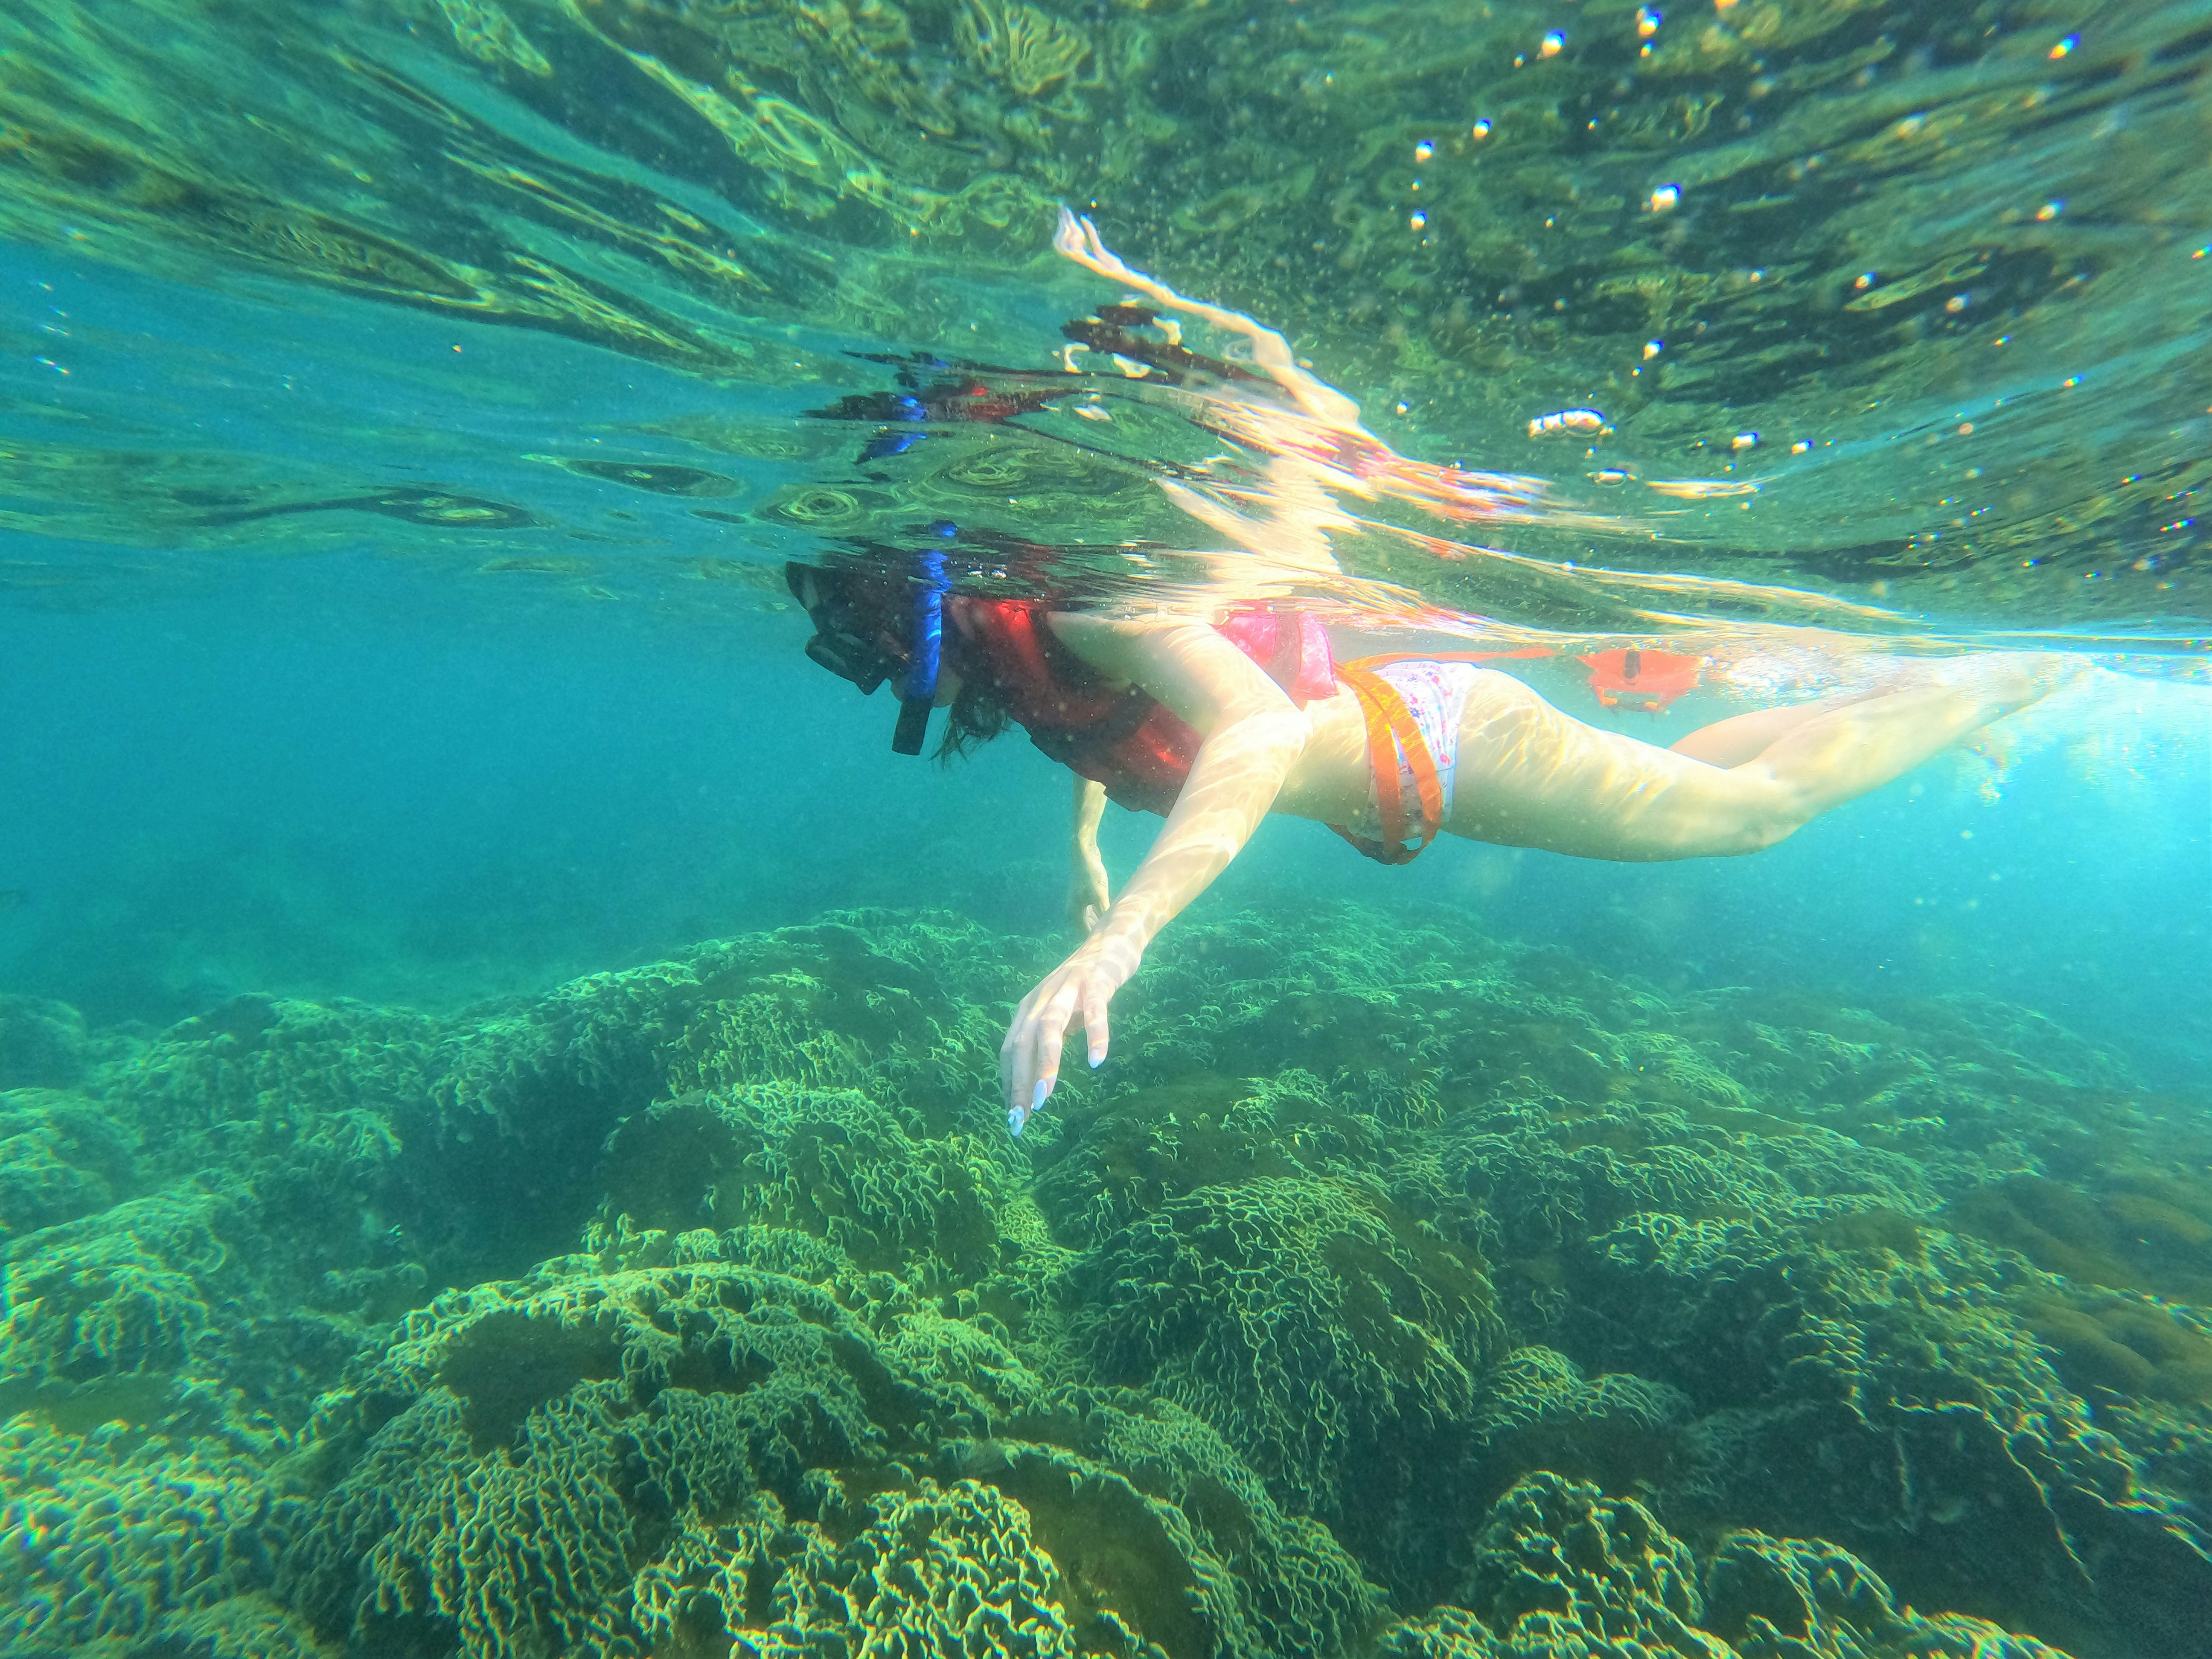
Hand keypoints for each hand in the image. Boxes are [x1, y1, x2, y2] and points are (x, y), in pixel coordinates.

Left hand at [1001, 928, 1142, 1135]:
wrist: (1111, 940)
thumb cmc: (1083, 986)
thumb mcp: (1057, 1014)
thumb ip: (1045, 1042)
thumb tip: (1032, 1083)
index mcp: (1028, 1009)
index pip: (1009, 1052)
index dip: (1008, 1085)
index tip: (1013, 1120)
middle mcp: (1041, 998)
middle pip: (1021, 1044)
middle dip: (1018, 1084)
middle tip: (1020, 1121)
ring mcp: (1068, 989)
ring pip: (1049, 1028)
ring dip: (1044, 1065)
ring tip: (1043, 1099)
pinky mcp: (1096, 983)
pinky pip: (1095, 1011)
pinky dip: (1095, 1035)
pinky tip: (1096, 1061)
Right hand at [1069, 846, 1109, 933]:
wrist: (1084, 853)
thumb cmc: (1091, 874)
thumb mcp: (1100, 895)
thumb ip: (1104, 913)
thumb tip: (1112, 928)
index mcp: (1074, 913)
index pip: (1086, 935)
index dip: (1098, 940)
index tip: (1111, 943)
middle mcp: (1074, 910)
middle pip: (1088, 928)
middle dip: (1101, 932)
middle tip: (1117, 936)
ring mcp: (1079, 903)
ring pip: (1092, 919)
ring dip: (1103, 922)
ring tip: (1117, 928)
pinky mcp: (1085, 896)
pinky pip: (1094, 910)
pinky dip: (1102, 913)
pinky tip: (1113, 915)